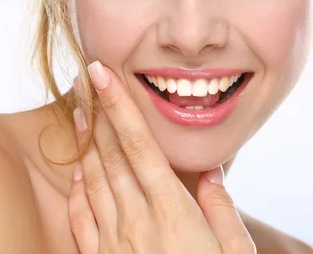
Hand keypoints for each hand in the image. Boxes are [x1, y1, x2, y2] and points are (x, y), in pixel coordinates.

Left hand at [67, 61, 255, 253]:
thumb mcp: (235, 252)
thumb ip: (222, 208)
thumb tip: (213, 171)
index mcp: (173, 211)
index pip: (141, 147)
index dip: (121, 108)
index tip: (105, 76)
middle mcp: (138, 221)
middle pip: (113, 156)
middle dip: (99, 114)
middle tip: (87, 81)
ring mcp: (116, 242)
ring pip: (94, 181)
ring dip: (86, 144)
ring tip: (79, 113)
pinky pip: (82, 219)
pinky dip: (78, 190)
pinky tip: (78, 171)